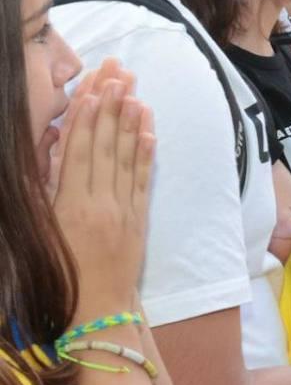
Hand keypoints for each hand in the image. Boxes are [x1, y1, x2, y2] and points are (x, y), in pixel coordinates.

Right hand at [52, 69, 155, 315]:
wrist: (96, 310)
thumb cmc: (60, 275)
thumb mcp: (45, 230)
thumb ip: (50, 190)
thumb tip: (56, 149)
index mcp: (70, 206)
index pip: (80, 151)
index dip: (86, 117)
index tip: (92, 87)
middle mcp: (100, 203)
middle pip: (106, 145)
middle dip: (111, 107)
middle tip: (117, 74)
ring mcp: (123, 209)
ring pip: (127, 157)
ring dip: (131, 121)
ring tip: (134, 90)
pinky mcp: (139, 218)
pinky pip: (142, 179)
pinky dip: (146, 152)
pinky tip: (150, 129)